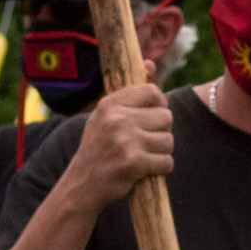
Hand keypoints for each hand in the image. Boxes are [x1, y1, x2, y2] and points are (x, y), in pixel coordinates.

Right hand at [55, 78, 176, 211]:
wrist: (81, 186)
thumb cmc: (98, 148)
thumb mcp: (105, 116)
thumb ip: (129, 94)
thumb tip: (151, 63)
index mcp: (109, 104)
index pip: (152, 92)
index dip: (159, 104)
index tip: (152, 117)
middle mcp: (117, 119)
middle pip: (166, 116)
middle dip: (161, 131)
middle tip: (146, 141)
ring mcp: (125, 141)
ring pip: (169, 141)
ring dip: (161, 151)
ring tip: (143, 156)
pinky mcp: (133, 163)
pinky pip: (166, 161)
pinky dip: (161, 168)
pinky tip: (145, 170)